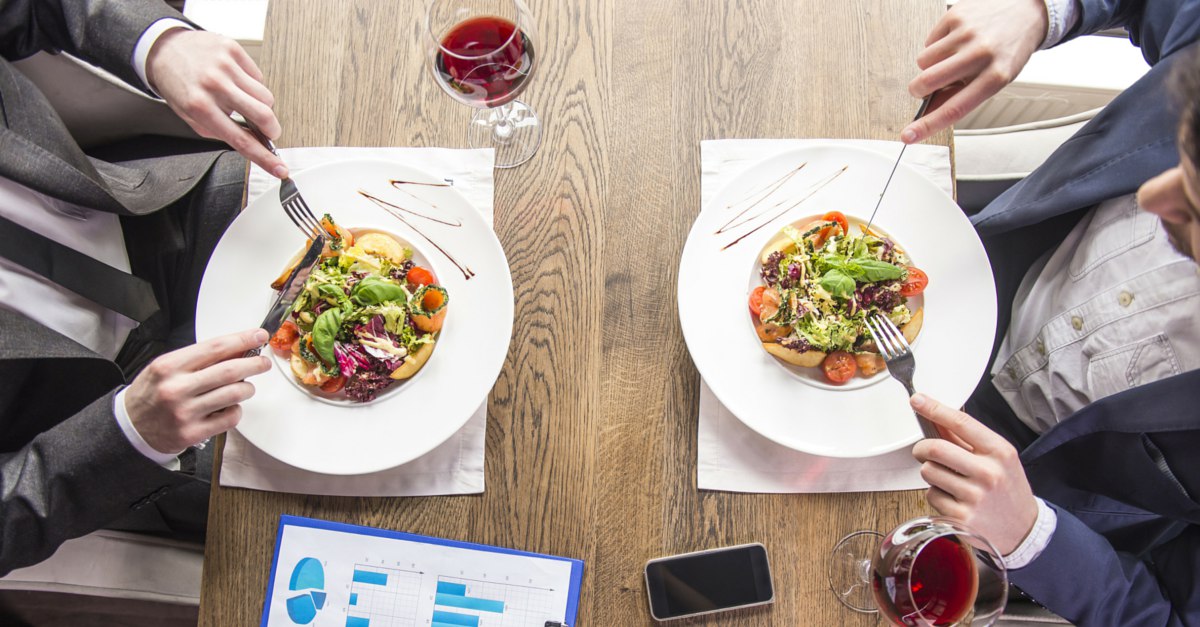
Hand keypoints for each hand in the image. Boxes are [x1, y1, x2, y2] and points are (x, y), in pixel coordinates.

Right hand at [124, 329, 271, 453]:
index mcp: (169, 366)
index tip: (258, 335)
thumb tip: (238, 349)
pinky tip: (228, 407)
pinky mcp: (193, 433)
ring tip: (243, 387)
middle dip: (254, 364)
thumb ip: (200, 359)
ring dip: (247, 388)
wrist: (130, 427)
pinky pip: (230, 417)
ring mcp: (185, 412)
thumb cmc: (152, 393)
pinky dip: (236, 409)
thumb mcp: (167, 367)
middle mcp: (176, 388)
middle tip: (263, 362)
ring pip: (234, 394)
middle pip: (230, 371)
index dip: (242, 340)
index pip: (215, 347)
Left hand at [146, 28, 288, 177]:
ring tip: (243, 100)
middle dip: (272, 129)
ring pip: (265, 96)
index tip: (280, 169)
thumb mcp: (191, 116)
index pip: (241, 140)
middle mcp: (214, 85)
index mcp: (200, 107)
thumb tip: (253, 142)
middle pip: (263, 115)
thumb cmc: (179, 85)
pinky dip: (252, 84)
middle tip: (269, 132)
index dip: (265, 158)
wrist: (165, 48)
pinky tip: (237, 81)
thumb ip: (221, 131)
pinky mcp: (233, 50)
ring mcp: (225, 66)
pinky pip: (258, 76)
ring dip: (261, 105)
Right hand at [901, 0, 1047, 143]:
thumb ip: (961, 97)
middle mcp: (981, 54)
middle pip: (928, 81)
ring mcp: (967, 34)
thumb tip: (929, 114)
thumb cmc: (1007, 50)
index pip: (954, 109)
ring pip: (923, 62)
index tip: (909, 136)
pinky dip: (936, 45)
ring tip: (951, 58)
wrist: (1025, 11)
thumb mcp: (993, 79)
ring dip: (930, 65)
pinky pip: (928, 41)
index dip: (927, 125)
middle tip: (924, 88)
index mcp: (995, 77)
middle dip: (918, 89)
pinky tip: (954, 40)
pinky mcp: (956, 16)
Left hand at [909, 393, 1038, 555]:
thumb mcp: (999, 458)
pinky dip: (936, 495)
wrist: (1023, 529)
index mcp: (1000, 452)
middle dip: (922, 448)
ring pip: (928, 472)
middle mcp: (988, 473)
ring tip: (948, 480)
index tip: (918, 400)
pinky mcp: (962, 517)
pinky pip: (931, 495)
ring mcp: (975, 496)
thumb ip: (967, 439)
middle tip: (923, 451)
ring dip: (931, 473)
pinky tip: (953, 499)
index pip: (961, 423)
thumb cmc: (1008, 488)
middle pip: (935, 448)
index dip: (934, 409)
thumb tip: (936, 418)